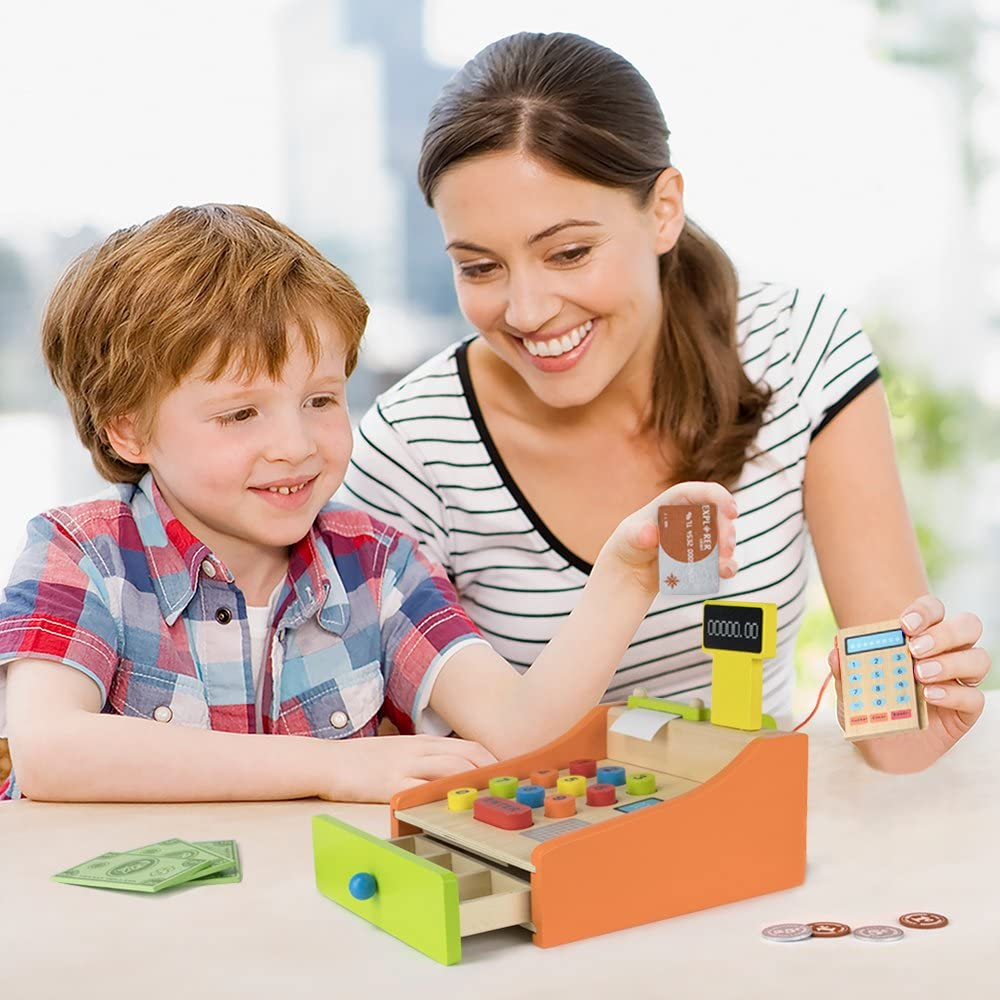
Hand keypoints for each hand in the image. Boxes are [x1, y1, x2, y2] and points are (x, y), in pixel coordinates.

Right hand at [319, 734, 496, 802]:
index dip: (492, 759)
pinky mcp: (390, 785)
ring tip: (494, 797)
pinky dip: (443, 796)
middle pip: (467, 755)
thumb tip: (450, 769)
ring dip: (475, 782)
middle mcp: (418, 750)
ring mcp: (405, 766)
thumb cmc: (361, 760)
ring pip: (451, 768)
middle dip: (492, 771)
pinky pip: (422, 789)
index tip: (509, 774)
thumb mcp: (398, 751)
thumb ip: (423, 757)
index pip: (468, 746)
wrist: (328, 762)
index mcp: (421, 742)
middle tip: (510, 789)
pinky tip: (456, 805)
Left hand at [598, 481, 738, 594]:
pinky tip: (724, 572)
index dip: (718, 497)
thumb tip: (650, 533)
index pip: (697, 492)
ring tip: (721, 566)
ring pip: (722, 537)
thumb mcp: (628, 537)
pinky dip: (726, 565)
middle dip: (726, 530)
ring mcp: (699, 536)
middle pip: (716, 515)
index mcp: (673, 503)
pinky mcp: (703, 557)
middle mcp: (690, 516)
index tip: (732, 511)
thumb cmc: (630, 543)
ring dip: (727, 550)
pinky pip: (721, 559)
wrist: (632, 568)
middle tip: (726, 548)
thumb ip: (638, 534)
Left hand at [828, 595, 989, 772]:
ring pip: (978, 659)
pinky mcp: (967, 710)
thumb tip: (837, 649)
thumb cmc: (870, 707)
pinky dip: (952, 694)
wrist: (881, 747)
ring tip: (920, 674)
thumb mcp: (850, 688)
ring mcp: (960, 681)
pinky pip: (974, 697)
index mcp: (920, 638)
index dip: (924, 611)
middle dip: (944, 633)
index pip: (934, 610)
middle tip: (915, 648)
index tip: (903, 625)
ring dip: (950, 663)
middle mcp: (947, 653)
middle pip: (968, 627)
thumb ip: (845, 668)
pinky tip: (928, 696)